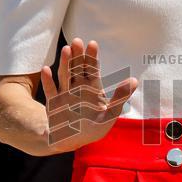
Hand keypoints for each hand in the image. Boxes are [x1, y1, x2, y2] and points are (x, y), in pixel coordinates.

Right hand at [41, 38, 137, 152]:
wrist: (73, 140)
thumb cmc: (94, 127)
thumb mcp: (110, 114)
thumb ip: (120, 97)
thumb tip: (134, 80)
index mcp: (92, 87)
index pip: (92, 68)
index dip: (92, 56)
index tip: (92, 43)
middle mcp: (77, 86)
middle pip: (77, 67)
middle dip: (77, 55)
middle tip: (77, 41)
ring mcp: (64, 93)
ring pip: (64, 76)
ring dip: (65, 63)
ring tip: (66, 50)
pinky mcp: (53, 103)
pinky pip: (50, 91)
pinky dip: (48, 82)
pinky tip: (46, 70)